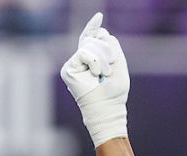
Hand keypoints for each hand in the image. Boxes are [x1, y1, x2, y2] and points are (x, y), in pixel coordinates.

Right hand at [59, 12, 129, 147]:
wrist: (106, 107)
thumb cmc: (114, 91)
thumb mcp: (118, 64)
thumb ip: (111, 45)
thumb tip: (99, 31)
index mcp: (94, 59)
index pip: (92, 38)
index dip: (94, 27)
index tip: (98, 17)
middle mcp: (82, 60)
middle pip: (95, 39)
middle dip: (107, 52)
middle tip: (108, 72)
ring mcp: (74, 64)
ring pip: (90, 44)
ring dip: (102, 59)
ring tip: (104, 75)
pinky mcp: (68, 69)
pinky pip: (84, 52)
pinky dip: (95, 62)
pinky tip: (97, 73)